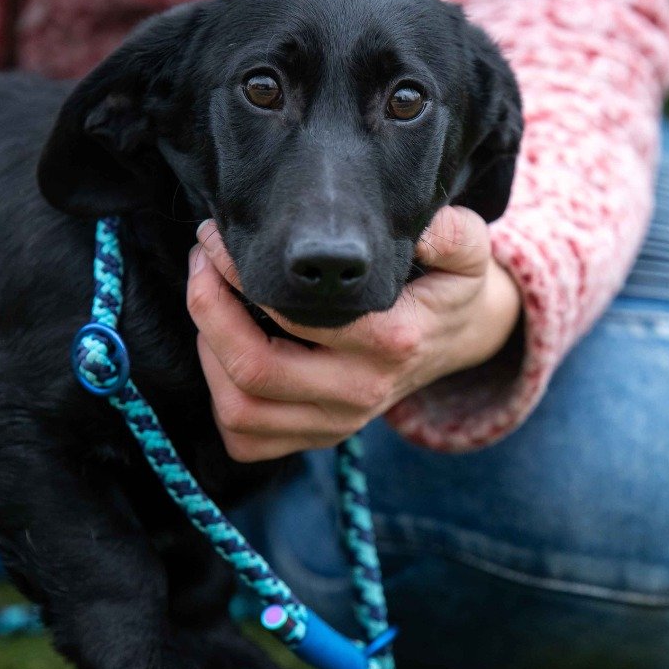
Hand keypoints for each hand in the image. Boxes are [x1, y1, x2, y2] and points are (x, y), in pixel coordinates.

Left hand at [187, 207, 521, 461]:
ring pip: (239, 411)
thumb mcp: (466, 251)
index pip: (295, 315)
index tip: (221, 237)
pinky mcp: (317, 439)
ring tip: (209, 300)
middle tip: (203, 260)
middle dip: (208, 309)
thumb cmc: (448, 286)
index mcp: (392, 342)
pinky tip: (224, 352)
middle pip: (254, 369)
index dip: (241, 274)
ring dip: (208, 352)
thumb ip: (449, 234)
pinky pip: (245, 439)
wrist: (457, 339)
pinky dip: (220, 398)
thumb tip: (419, 229)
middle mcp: (360, 392)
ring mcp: (337, 423)